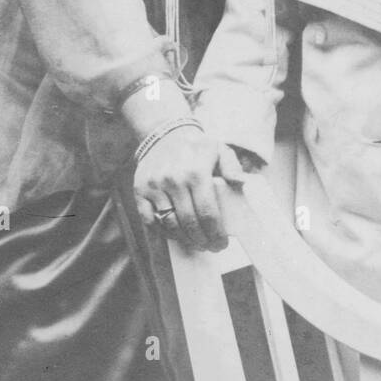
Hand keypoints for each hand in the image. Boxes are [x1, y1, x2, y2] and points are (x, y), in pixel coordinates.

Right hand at [133, 126, 246, 251]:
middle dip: (203, 241)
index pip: (208, 213)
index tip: (222, 244)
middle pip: (189, 223)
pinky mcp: (140, 190)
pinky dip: (163, 232)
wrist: (165, 133)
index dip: (216, 234)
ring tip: (196, 242)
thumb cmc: (197, 146)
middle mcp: (174, 180)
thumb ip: (232, 167)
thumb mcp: (220, 149)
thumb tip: (240, 183)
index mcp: (196, 172)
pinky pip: (149, 220)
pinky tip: (176, 233)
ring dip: (184, 240)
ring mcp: (154, 186)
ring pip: (170, 225)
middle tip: (211, 246)